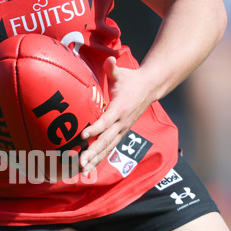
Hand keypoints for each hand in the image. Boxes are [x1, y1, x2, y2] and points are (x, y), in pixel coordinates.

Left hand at [79, 58, 152, 173]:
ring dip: (95, 160)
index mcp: (120, 109)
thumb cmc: (131, 80)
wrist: (150, 88)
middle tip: (80, 162)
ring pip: (108, 148)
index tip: (83, 136)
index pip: (106, 121)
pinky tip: (89, 168)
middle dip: (92, 152)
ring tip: (82, 171)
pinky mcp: (121, 133)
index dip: (95, 129)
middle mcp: (121, 123)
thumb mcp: (122, 73)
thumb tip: (110, 59)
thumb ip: (112, 68)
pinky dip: (99, 159)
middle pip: (106, 141)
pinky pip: (110, 148)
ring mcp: (122, 130)